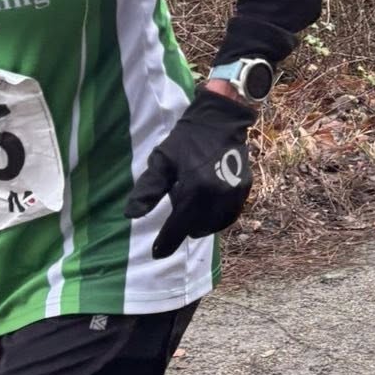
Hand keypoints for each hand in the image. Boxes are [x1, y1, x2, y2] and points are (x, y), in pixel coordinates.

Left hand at [125, 86, 254, 258]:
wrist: (219, 121)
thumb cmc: (186, 141)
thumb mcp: (161, 162)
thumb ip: (148, 190)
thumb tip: (131, 215)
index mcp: (194, 190)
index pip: (177, 227)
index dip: (166, 243)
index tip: (157, 253)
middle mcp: (216, 196)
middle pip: (196, 229)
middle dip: (183, 230)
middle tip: (174, 222)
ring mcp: (233, 194)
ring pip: (214, 225)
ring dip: (200, 225)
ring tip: (190, 217)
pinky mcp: (244, 190)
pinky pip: (229, 216)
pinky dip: (217, 219)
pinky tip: (207, 213)